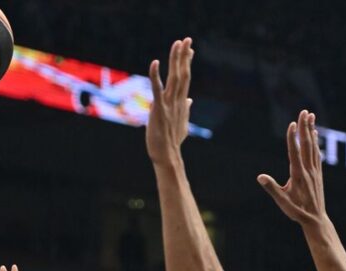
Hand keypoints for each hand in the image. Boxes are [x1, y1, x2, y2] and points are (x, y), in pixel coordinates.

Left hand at [146, 37, 194, 164]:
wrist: (167, 156)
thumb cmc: (171, 142)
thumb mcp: (181, 123)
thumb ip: (185, 110)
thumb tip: (190, 100)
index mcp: (181, 103)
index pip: (185, 79)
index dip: (187, 63)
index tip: (190, 50)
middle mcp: (177, 101)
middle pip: (183, 74)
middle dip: (184, 56)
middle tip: (187, 39)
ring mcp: (169, 104)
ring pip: (174, 77)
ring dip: (176, 59)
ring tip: (178, 43)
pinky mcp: (158, 109)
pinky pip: (156, 89)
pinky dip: (155, 75)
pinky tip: (155, 62)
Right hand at [257, 110, 326, 226]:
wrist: (316, 219)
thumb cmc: (296, 211)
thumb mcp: (282, 202)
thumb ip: (272, 188)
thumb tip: (260, 177)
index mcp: (298, 175)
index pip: (294, 152)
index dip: (292, 138)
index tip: (291, 124)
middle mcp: (308, 170)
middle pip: (306, 144)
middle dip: (305, 127)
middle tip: (304, 111)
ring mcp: (315, 170)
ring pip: (313, 146)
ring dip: (311, 130)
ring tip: (310, 116)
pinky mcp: (318, 173)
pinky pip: (316, 153)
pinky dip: (315, 142)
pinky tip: (314, 134)